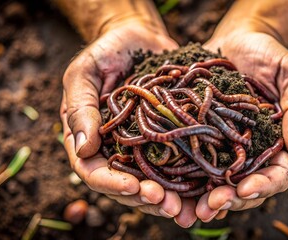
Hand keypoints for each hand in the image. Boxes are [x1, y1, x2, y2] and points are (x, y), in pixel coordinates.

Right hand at [60, 21, 194, 221]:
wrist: (140, 38)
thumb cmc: (106, 52)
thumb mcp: (84, 74)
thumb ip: (80, 108)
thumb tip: (83, 148)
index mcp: (91, 140)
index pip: (95, 172)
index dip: (113, 185)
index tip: (134, 188)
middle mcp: (118, 150)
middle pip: (128, 186)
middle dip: (148, 199)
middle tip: (169, 206)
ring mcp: (145, 146)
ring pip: (156, 182)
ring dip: (171, 199)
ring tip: (188, 210)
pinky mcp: (170, 138)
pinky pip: (179, 162)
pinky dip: (191, 179)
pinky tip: (207, 189)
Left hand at [196, 30, 287, 220]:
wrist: (238, 40)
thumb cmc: (269, 54)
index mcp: (280, 142)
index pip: (278, 173)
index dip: (264, 185)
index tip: (246, 189)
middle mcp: (254, 151)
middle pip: (247, 185)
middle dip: (232, 198)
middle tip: (212, 205)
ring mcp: (228, 147)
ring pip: (220, 182)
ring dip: (208, 198)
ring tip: (193, 208)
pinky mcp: (205, 138)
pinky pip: (197, 162)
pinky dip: (189, 178)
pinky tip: (176, 188)